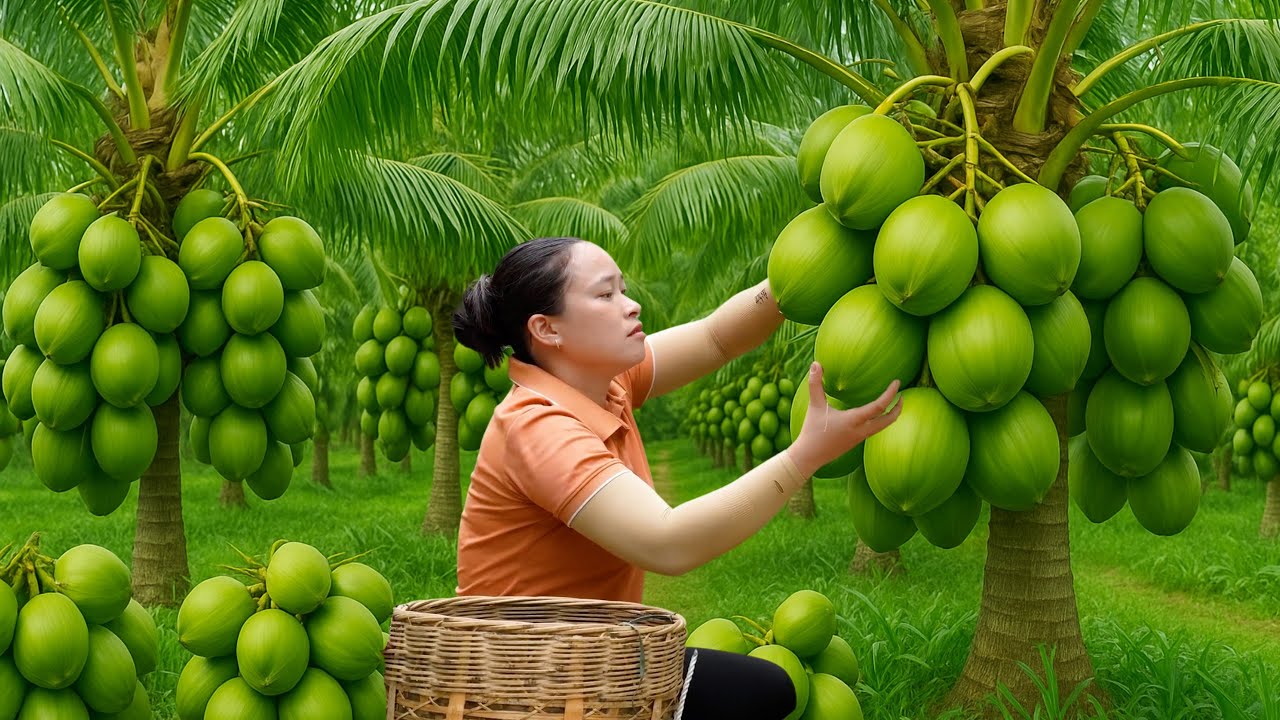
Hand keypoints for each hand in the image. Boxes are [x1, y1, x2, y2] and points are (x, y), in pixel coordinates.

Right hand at [786, 362, 901, 477]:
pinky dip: (880, 420)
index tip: (897, 382)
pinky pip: (874, 430)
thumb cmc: (812, 431)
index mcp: (854, 420)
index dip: (891, 394)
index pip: (879, 406)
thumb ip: (815, 384)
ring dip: (890, 415)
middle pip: (889, 420)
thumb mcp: (814, 405)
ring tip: (892, 403)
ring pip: (883, 426)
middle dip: (898, 407)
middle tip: (902, 395)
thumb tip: (815, 363)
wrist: (809, 457)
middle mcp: (861, 430)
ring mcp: (860, 437)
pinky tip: (874, 413)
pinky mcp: (856, 441)